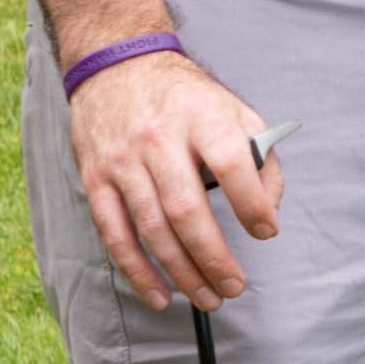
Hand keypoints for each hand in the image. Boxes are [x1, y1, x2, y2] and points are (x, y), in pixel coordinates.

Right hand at [64, 43, 279, 310]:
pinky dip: (137, 271)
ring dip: (182, 272)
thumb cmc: (186, 98)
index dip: (252, 202)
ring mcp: (123, 161)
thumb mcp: (234, 110)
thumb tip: (269, 210)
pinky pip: (115, 234)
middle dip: (214, 256)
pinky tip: (160, 295)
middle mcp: (159, 139)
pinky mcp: (95, 179)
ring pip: (152, 228)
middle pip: (186, 209)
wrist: (116, 65)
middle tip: (235, 286)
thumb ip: (261, 157)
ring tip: (208, 298)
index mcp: (201, 118)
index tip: (266, 231)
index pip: (231, 163)